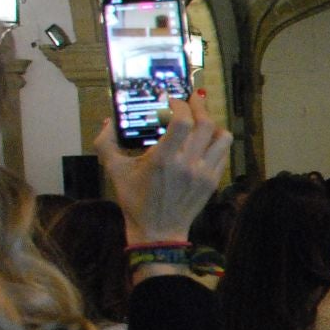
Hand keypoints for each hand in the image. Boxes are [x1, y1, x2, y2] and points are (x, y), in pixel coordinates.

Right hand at [92, 91, 232, 245]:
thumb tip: (108, 120)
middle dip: (199, 106)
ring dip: (213, 123)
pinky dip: (217, 141)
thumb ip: (106, 142)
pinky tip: (206, 138)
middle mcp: (188, 164)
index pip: (183, 122)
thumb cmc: (134, 200)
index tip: (172, 100)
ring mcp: (204, 173)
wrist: (158, 230)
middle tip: (191, 99)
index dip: (180, 105)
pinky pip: (224, 153)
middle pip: (206, 124)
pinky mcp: (213, 181)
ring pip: (222, 137)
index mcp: (163, 159)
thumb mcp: (114, 171)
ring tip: (202, 119)